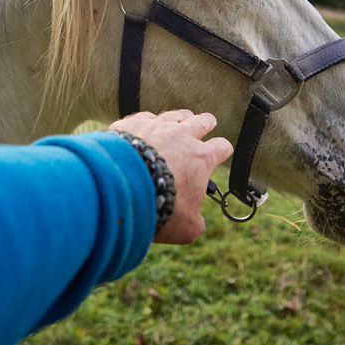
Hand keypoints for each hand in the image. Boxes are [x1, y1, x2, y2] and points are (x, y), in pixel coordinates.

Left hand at [109, 110, 232, 244]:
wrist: (120, 189)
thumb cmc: (158, 209)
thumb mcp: (186, 228)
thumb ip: (195, 222)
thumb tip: (195, 222)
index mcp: (201, 158)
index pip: (222, 147)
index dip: (223, 150)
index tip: (222, 151)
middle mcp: (182, 136)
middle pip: (201, 122)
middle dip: (207, 123)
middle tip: (209, 122)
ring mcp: (156, 127)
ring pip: (174, 116)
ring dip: (181, 118)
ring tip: (183, 117)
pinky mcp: (132, 125)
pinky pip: (145, 117)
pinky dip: (148, 122)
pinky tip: (145, 126)